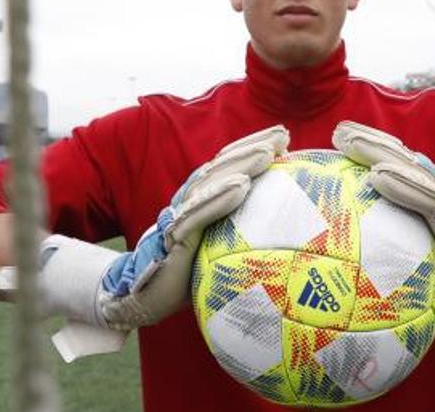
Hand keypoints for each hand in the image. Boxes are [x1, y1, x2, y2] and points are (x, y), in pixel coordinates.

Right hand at [25, 125, 288, 360]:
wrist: (148, 297)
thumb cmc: (191, 273)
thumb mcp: (223, 248)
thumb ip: (247, 231)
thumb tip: (286, 228)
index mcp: (203, 200)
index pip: (228, 166)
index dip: (251, 147)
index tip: (283, 136)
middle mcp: (190, 201)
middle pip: (221, 167)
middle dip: (251, 148)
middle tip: (281, 136)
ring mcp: (181, 217)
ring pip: (210, 184)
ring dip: (240, 166)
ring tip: (266, 154)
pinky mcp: (174, 238)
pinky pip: (198, 215)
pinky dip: (219, 198)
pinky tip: (241, 187)